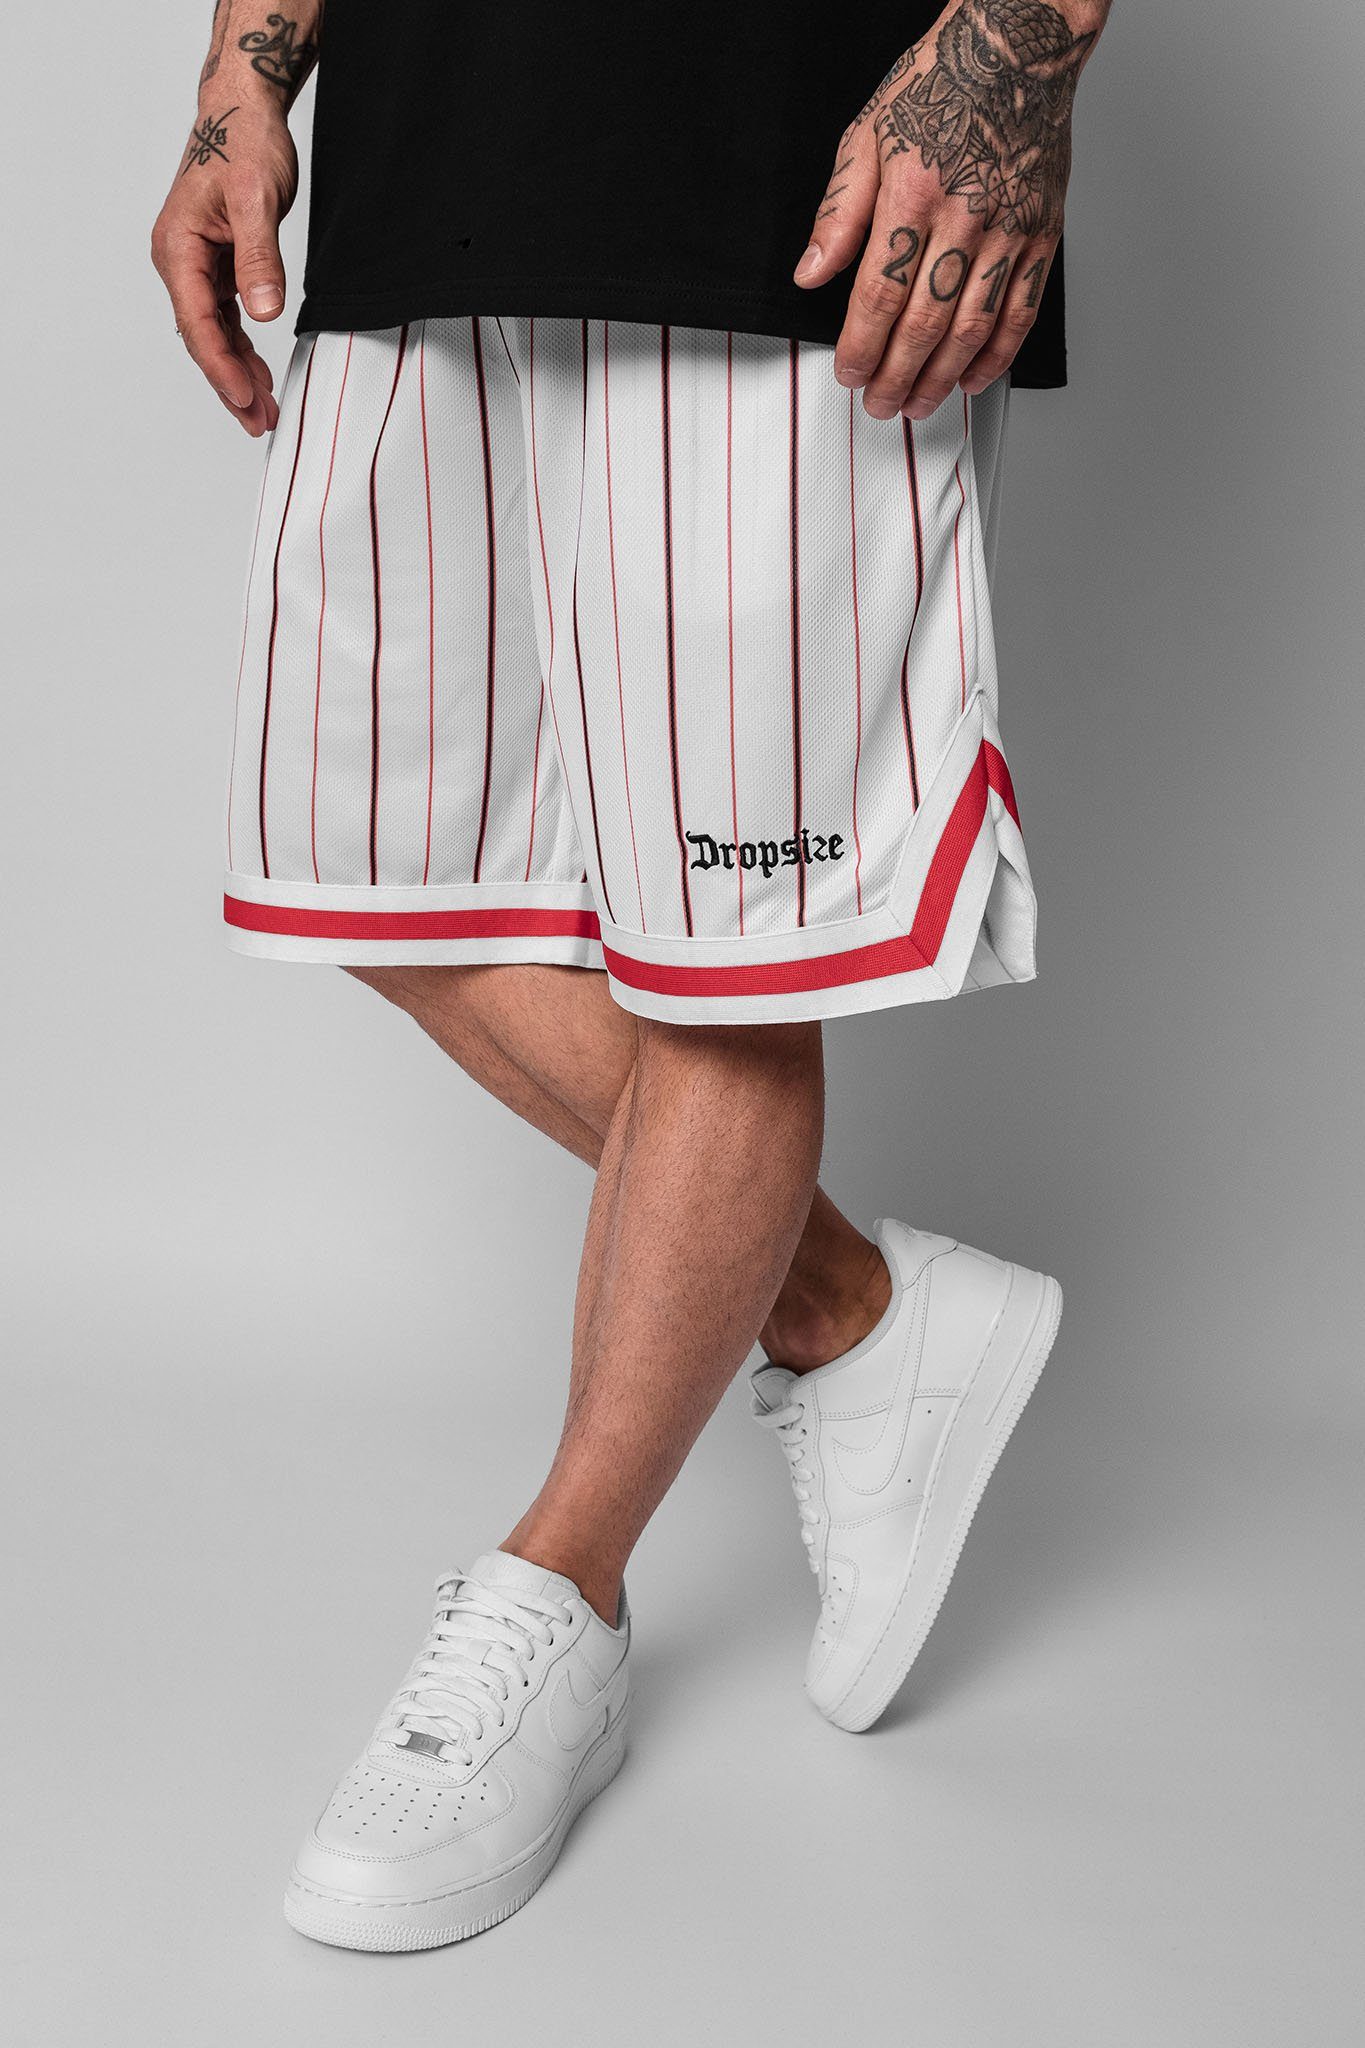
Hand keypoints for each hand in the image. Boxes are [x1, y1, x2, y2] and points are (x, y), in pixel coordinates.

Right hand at [150, 100, 297, 436]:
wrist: (244, 111)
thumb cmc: (245, 144)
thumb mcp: (257, 199)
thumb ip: (260, 257)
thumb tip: (262, 313)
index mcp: (178, 248)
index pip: (198, 323)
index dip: (221, 367)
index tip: (245, 399)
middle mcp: (180, 262)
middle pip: (202, 339)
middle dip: (230, 384)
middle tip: (259, 423)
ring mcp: (198, 266)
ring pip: (215, 335)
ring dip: (239, 374)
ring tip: (264, 412)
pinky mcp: (218, 266)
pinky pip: (226, 320)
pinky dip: (244, 350)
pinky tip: (261, 375)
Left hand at [795, 1, 1099, 418]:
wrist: (1017, 48)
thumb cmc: (941, 84)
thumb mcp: (867, 136)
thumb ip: (839, 213)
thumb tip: (811, 274)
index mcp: (912, 194)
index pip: (879, 294)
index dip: (861, 346)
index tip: (848, 374)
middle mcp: (964, 216)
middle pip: (924, 322)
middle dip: (896, 376)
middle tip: (879, 406)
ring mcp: (1008, 229)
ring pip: (972, 327)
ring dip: (941, 376)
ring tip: (918, 404)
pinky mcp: (1042, 234)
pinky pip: (1020, 310)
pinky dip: (997, 354)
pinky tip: (972, 377)